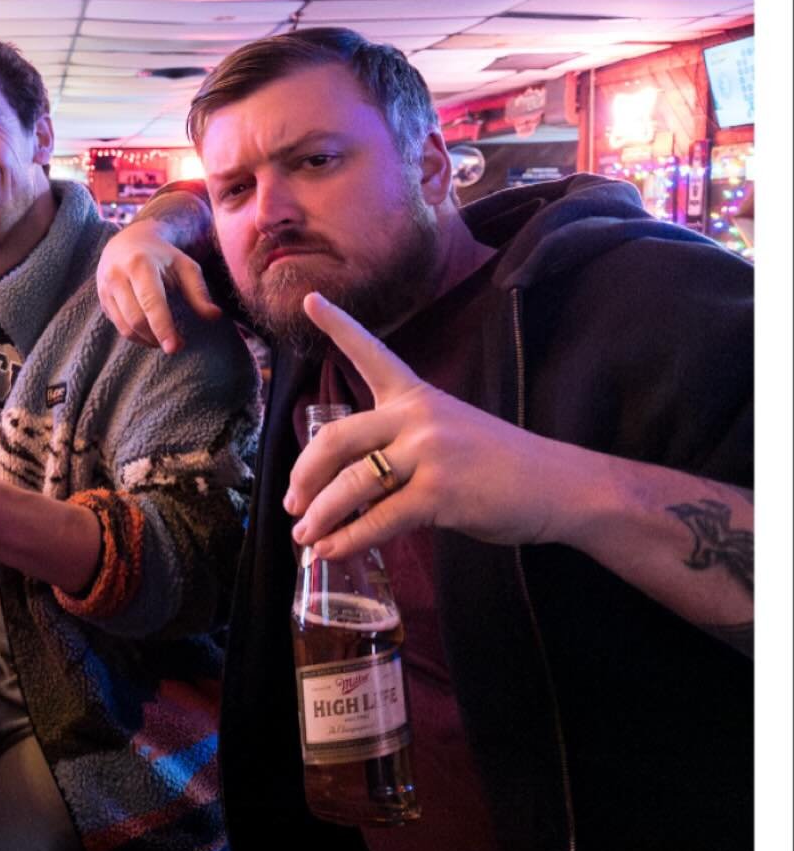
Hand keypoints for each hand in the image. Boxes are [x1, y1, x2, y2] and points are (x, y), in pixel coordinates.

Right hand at [95, 219, 221, 353]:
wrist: (129, 241)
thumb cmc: (162, 256)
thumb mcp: (185, 266)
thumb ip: (199, 292)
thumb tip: (216, 316)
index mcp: (140, 263)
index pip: (151, 302)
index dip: (162, 327)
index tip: (175, 348)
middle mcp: (117, 275)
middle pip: (135, 319)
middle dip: (156, 337)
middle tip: (178, 345)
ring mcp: (105, 288)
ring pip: (125, 327)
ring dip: (147, 340)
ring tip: (165, 340)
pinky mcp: (102, 299)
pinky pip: (118, 326)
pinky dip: (136, 336)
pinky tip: (151, 334)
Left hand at [284, 292, 570, 560]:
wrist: (559, 487)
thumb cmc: (501, 465)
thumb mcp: (449, 435)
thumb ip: (400, 450)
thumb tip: (347, 494)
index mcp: (417, 395)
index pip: (372, 353)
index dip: (338, 325)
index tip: (309, 299)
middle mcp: (417, 416)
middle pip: (336, 437)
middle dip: (304, 473)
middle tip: (291, 503)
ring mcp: (428, 452)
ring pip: (351, 484)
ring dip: (320, 516)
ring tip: (306, 537)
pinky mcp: (439, 491)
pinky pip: (379, 519)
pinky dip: (350, 540)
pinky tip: (332, 551)